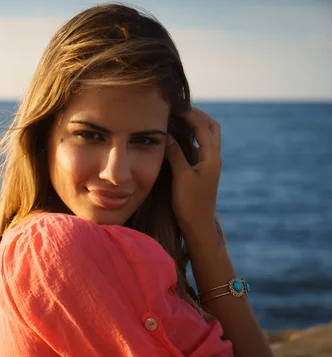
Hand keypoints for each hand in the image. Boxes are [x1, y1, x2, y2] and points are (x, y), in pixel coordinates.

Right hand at [165, 107, 221, 233]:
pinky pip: (200, 145)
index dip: (189, 114)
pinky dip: (192, 135)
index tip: (174, 106)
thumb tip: (167, 134)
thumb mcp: (181, 177)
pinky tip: (178, 135)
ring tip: (178, 117)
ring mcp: (210, 163)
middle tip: (179, 108)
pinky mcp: (203, 169)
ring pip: (207, 135)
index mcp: (212, 157)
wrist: (199, 225)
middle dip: (197, 115)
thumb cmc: (190, 203)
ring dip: (196, 124)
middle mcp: (214, 157)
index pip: (202, 127)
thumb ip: (176, 154)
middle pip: (211, 127)